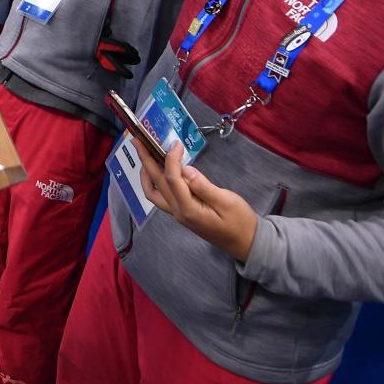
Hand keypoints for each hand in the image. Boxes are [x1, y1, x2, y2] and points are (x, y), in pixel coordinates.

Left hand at [136, 141, 258, 261]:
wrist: (245, 242)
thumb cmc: (239, 221)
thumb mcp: (226, 201)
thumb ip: (204, 186)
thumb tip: (186, 170)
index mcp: (189, 209)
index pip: (172, 179)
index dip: (171, 158)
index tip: (176, 143)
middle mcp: (178, 212)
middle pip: (156, 183)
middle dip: (146, 160)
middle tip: (138, 140)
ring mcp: (177, 214)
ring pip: (153, 193)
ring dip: (146, 173)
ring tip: (144, 154)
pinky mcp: (181, 213)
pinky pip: (160, 197)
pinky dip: (154, 182)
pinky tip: (157, 171)